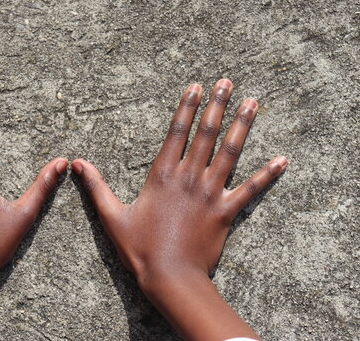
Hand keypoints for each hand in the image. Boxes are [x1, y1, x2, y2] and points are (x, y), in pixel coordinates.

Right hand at [72, 79, 286, 339]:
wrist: (170, 277)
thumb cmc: (139, 249)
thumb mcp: (111, 216)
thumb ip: (96, 187)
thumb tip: (76, 164)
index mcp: (162, 175)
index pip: (176, 132)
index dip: (186, 107)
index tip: (196, 86)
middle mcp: (189, 177)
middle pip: (206, 134)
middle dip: (216, 105)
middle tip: (226, 82)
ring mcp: (211, 193)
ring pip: (230, 152)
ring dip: (242, 125)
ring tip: (252, 102)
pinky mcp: (226, 212)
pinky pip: (251, 189)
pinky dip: (268, 174)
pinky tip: (283, 159)